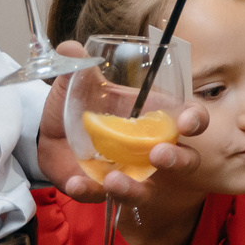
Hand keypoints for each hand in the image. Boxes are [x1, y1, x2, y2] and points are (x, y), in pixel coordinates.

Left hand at [35, 43, 208, 204]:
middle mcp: (149, 150)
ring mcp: (129, 173)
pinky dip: (88, 191)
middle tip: (158, 155)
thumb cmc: (78, 107)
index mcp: (154, 118)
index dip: (195, 120)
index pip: (189, 119)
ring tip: (113, 180)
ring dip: (135, 189)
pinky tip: (76, 183)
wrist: (49, 135)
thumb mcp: (78, 85)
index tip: (187, 122)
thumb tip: (70, 47)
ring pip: (147, 191)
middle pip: (183, 160)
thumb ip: (78, 68)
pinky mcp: (101, 189)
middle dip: (177, 160)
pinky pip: (99, 197)